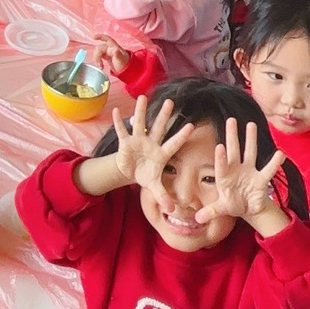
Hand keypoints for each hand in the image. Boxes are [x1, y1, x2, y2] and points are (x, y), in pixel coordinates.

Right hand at [88, 35, 130, 76]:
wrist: (126, 70)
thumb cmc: (125, 63)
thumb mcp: (122, 60)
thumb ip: (118, 55)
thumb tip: (115, 50)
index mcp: (114, 47)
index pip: (107, 39)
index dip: (100, 37)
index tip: (93, 37)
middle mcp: (110, 48)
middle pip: (100, 48)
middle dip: (97, 55)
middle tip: (100, 64)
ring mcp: (107, 52)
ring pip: (98, 52)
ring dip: (97, 59)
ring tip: (101, 67)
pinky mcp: (105, 57)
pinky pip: (99, 56)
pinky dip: (98, 61)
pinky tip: (101, 67)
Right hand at [112, 96, 193, 211]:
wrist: (131, 171)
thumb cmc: (146, 174)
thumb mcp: (154, 186)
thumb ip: (162, 196)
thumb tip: (171, 211)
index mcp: (161, 154)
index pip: (173, 144)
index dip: (181, 136)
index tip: (192, 126)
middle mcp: (151, 143)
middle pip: (159, 128)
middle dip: (164, 115)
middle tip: (171, 101)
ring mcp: (138, 141)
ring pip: (140, 124)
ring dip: (141, 111)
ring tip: (143, 98)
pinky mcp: (125, 142)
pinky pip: (121, 131)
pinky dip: (119, 122)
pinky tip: (117, 111)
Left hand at [195, 117, 285, 228]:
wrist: (247, 207)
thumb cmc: (231, 203)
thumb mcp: (221, 208)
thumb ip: (211, 211)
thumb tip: (197, 219)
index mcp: (224, 176)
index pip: (221, 165)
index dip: (220, 157)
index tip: (219, 147)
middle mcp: (236, 169)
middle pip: (234, 150)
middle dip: (232, 136)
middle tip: (230, 120)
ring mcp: (249, 171)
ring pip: (250, 152)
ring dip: (251, 139)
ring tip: (251, 124)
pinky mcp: (261, 178)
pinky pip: (268, 169)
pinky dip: (274, 163)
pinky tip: (280, 153)